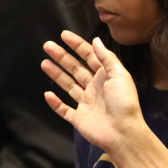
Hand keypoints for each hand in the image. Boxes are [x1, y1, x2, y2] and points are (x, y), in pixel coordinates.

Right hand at [41, 32, 146, 157]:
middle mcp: (94, 88)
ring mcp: (85, 103)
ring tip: (43, 63)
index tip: (64, 35)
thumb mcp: (120, 75)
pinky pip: (64, 109)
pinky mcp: (78, 118)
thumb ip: (106, 57)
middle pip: (75, 69)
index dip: (77, 45)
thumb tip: (96, 39)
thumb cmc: (123, 102)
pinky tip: (47, 94)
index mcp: (105, 77)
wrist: (123, 132)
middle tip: (47, 46)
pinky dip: (55, 103)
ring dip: (56, 74)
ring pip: (67, 85)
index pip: (89, 57)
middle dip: (61, 57)